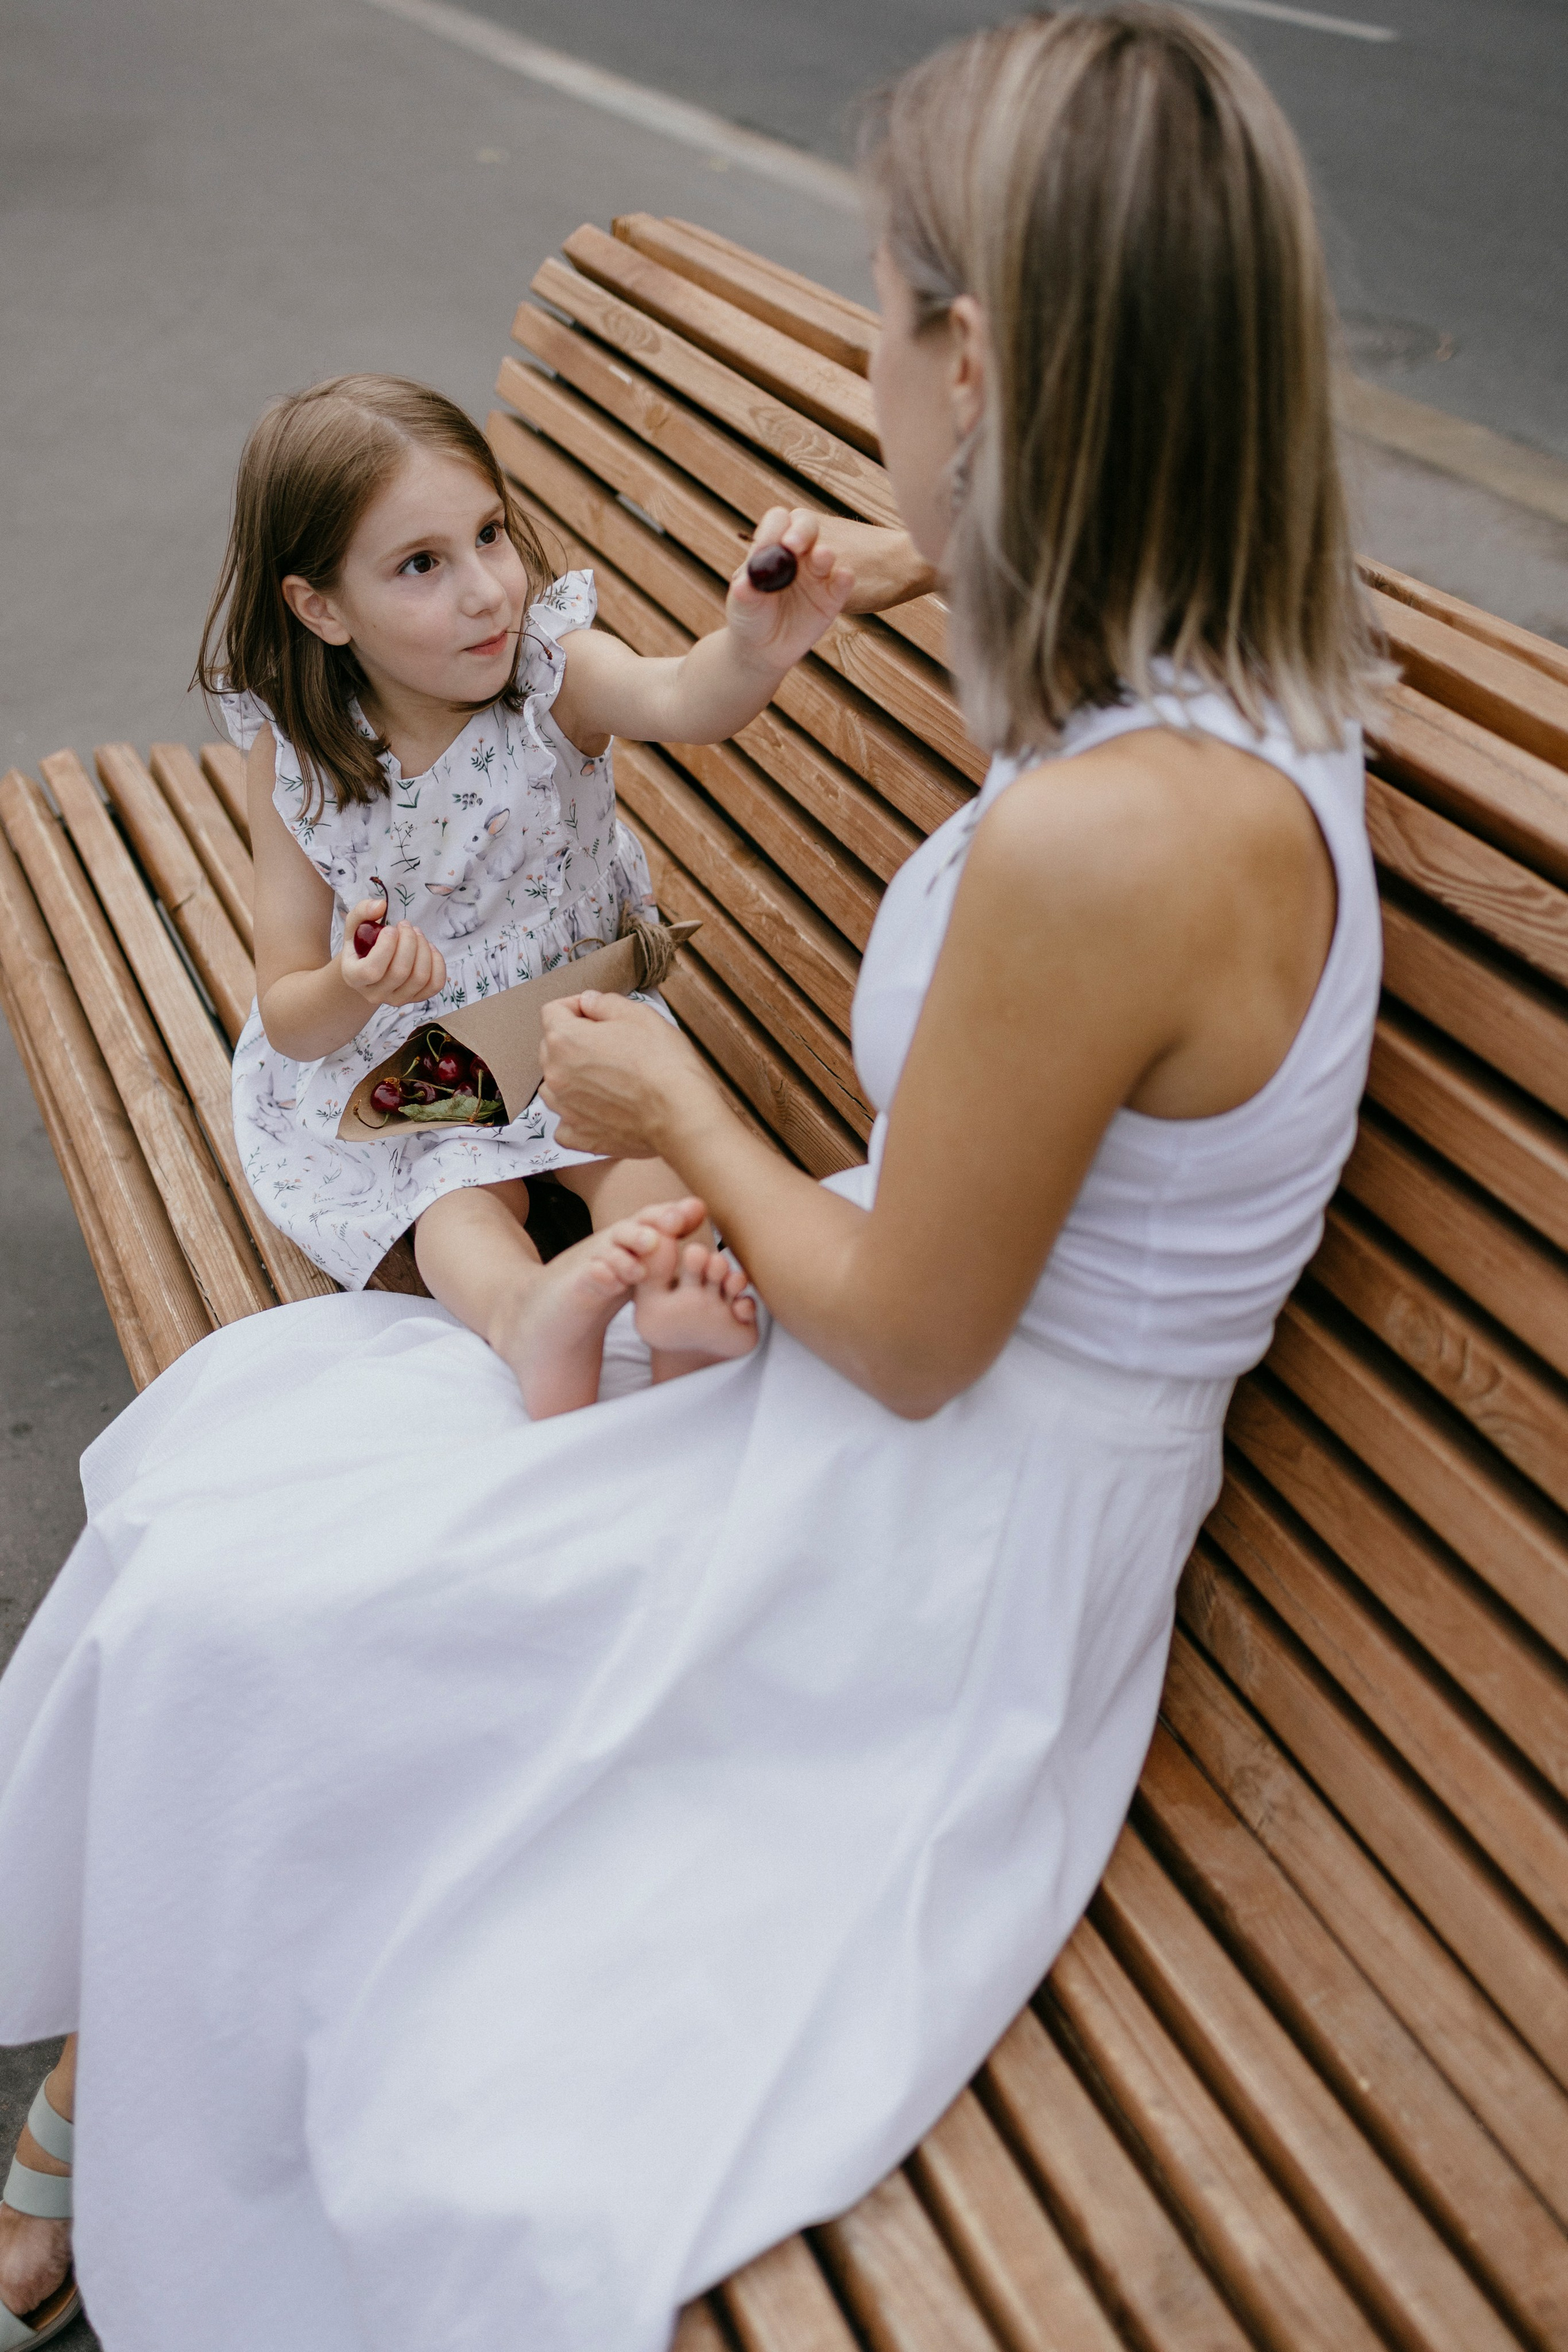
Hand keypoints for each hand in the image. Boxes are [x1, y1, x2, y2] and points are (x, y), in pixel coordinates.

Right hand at [341, 897, 446, 1005]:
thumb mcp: (355, 925)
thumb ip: (362, 911)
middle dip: (409, 942)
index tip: (391, 928)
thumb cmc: (361, 944)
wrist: (369, 966)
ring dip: (423, 949)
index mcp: (354, 977)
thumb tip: (381, 905)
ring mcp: (396, 999)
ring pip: (420, 978)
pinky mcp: (416, 999)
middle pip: (400, 972)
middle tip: (406, 925)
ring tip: (417, 933)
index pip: (372, 970)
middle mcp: (374, 994)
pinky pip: (435, 984)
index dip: (387, 946)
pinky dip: (437, 963)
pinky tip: (429, 948)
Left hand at [539, 991, 713, 1158]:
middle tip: (607, 1043)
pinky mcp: (579, 1136)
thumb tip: (588, 1002)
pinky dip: (577, 1115)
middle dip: (573, 1040)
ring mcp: (565, 1109)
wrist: (681, 1114)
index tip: (594, 1012)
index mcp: (565, 1039)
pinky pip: (565, 1122)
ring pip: (554, 1085)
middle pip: (551, 1048)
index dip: (575, 1006)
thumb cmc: (663, 1062)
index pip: (552, 1011)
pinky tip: (599, 1109)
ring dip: (571, 1077)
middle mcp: (556, 1075)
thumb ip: (604, 1003)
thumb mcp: (639, 1015)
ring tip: (603, 1077)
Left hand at [724, 508, 855, 676]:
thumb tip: (744, 584)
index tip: (774, 542)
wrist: (764, 649)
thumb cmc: (749, 618)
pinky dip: (845, 578)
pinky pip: (842, 583)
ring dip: (825, 552)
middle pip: (806, 527)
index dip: (776, 527)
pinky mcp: (832, 596)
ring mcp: (817, 574)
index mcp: (772, 547)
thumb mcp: (743, 606)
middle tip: (794, 545)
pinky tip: (844, 576)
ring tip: (822, 557)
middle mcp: (797, 554)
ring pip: (826, 553)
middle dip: (802, 531)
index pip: (777, 523)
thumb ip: (745, 592)